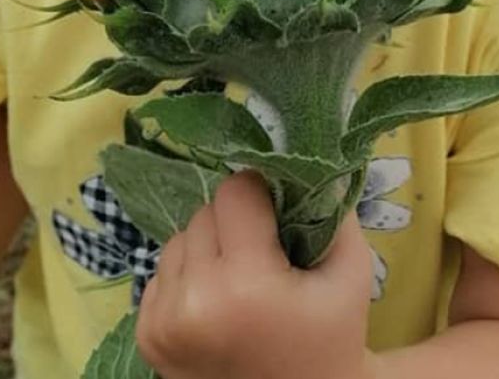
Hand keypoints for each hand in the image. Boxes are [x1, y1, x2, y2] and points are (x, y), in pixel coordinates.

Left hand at [136, 173, 378, 378]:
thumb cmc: (331, 338)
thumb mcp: (353, 274)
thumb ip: (334, 211)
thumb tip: (306, 160)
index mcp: (246, 284)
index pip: (234, 192)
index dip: (260, 195)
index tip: (278, 215)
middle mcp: (194, 301)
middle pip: (205, 213)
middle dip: (235, 224)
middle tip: (264, 255)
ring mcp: (163, 321)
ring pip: (178, 240)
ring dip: (207, 248)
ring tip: (240, 282)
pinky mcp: (146, 335)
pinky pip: (161, 272)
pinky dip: (187, 278)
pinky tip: (217, 304)